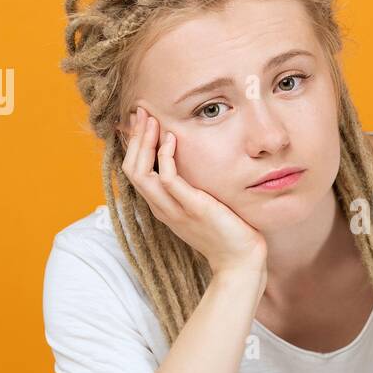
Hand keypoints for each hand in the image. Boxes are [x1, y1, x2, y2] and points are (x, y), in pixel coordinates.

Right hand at [122, 104, 267, 279]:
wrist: (241, 261)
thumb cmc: (227, 232)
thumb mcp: (203, 206)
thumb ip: (192, 188)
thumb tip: (192, 164)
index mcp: (162, 207)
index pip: (134, 172)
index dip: (133, 145)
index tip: (140, 121)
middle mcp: (163, 208)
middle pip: (131, 169)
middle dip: (134, 138)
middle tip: (141, 112)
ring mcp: (175, 209)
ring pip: (141, 173)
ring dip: (143, 142)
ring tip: (150, 119)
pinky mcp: (192, 208)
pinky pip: (167, 179)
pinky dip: (165, 156)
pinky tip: (172, 138)